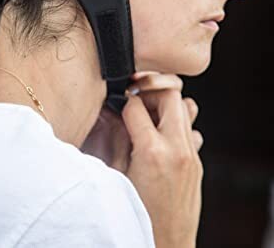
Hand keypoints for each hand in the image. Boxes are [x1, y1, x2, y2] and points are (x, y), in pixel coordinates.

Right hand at [80, 71, 201, 173]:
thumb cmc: (136, 216)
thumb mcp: (116, 175)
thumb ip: (115, 138)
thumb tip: (111, 113)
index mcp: (151, 152)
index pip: (136, 104)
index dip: (122, 98)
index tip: (117, 100)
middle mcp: (177, 149)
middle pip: (171, 94)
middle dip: (151, 92)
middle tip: (136, 103)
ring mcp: (191, 156)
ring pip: (186, 107)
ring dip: (166, 106)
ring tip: (148, 117)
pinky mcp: (197, 164)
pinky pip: (191, 129)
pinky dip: (176, 123)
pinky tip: (160, 135)